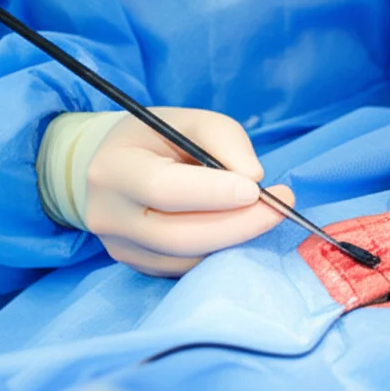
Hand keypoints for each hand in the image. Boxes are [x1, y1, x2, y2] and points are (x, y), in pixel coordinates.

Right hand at [84, 107, 293, 276]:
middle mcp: (109, 216)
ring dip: (236, 241)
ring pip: (189, 259)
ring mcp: (122, 248)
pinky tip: (240, 230)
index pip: (164, 190)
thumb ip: (224, 140)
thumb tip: (254, 178)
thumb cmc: (161, 140)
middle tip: (280, 209)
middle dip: (238, 225)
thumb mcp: (192, 122)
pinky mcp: (140, 267)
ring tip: (266, 215)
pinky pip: (190, 269)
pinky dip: (222, 253)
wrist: (118, 167)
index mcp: (114, 169)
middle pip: (179, 236)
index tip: (257, 190)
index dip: (215, 194)